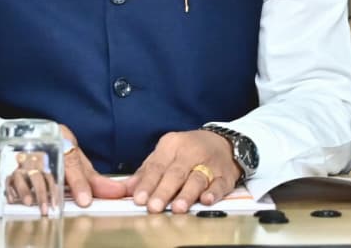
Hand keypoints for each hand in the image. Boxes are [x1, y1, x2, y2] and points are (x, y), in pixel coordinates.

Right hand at [0, 125, 127, 213]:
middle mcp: (35, 143)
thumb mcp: (76, 162)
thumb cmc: (55, 151)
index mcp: (59, 137)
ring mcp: (12, 153)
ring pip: (15, 171)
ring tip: (31, 204)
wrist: (25, 134)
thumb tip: (118, 192)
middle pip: (42, 167)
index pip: (70, 160)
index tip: (84, 200)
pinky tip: (2, 198)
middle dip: (48, 191)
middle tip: (52, 208)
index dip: (78, 182)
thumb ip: (93, 179)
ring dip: (23, 189)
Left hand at [125, 129, 241, 213]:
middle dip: (164, 191)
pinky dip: (214, 192)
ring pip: (197, 179)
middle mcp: (191, 152)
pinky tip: (207, 199)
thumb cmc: (189, 151)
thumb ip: (146, 172)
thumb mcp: (165, 154)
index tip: (139, 199)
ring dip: (187, 194)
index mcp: (172, 145)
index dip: (147, 184)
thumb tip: (126, 189)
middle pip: (176, 173)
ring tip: (177, 207)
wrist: (223, 142)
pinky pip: (220, 184)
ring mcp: (210, 163)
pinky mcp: (225, 175)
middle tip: (154, 206)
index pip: (157, 166)